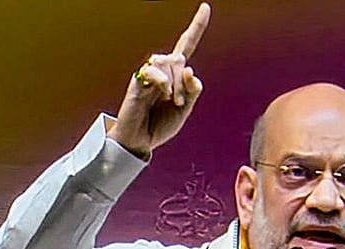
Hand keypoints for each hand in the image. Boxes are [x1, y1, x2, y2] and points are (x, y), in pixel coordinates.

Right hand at [107, 2, 210, 158]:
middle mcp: (163, 70)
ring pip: (170, 63)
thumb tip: (190, 69)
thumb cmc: (160, 125)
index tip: (206, 7)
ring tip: (170, 101)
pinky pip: (154, 70)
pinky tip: (161, 94)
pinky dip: (163, 82)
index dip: (196, 27)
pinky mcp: (138, 80)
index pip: (187, 46)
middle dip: (185, 82)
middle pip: (181, 58)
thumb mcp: (185, 111)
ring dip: (175, 85)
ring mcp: (150, 74)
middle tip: (179, 103)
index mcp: (176, 76)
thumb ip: (192, 92)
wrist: (140, 140)